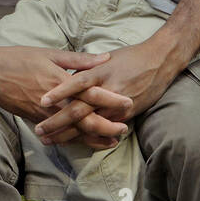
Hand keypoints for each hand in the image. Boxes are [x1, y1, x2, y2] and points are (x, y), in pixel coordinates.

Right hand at [0, 46, 132, 149]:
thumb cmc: (19, 58)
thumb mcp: (50, 53)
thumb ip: (79, 60)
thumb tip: (104, 58)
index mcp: (60, 81)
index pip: (91, 94)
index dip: (111, 100)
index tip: (129, 103)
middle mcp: (54, 102)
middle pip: (85, 120)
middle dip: (106, 127)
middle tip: (124, 129)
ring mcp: (44, 114)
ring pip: (73, 132)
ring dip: (93, 138)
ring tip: (111, 141)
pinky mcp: (36, 120)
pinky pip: (58, 134)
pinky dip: (73, 140)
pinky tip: (85, 142)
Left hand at [33, 39, 174, 144]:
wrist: (160, 61)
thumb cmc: (130, 57)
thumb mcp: (105, 58)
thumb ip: (86, 68)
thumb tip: (66, 76)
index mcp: (100, 71)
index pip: (77, 83)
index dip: (59, 93)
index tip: (42, 102)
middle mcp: (108, 90)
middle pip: (80, 109)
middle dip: (58, 122)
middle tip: (40, 131)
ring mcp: (117, 105)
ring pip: (90, 124)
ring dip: (69, 134)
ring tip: (51, 140)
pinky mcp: (127, 115)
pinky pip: (105, 129)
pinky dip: (89, 137)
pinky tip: (75, 143)